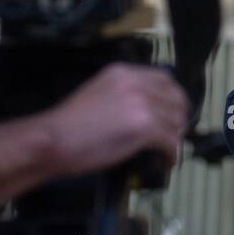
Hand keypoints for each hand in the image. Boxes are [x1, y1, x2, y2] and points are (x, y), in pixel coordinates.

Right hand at [46, 63, 188, 176]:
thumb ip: (122, 93)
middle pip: (175, 98)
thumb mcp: (98, 92)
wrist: (55, 139)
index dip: (174, 97)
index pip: (164, 78)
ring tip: (168, 150)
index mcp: (123, 72)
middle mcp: (136, 83)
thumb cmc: (69, 123)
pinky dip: (172, 154)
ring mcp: (141, 104)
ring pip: (175, 121)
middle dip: (179, 117)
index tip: (174, 111)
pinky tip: (166, 161)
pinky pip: (170, 141)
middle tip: (174, 133)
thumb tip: (143, 109)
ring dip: (175, 138)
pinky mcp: (144, 127)